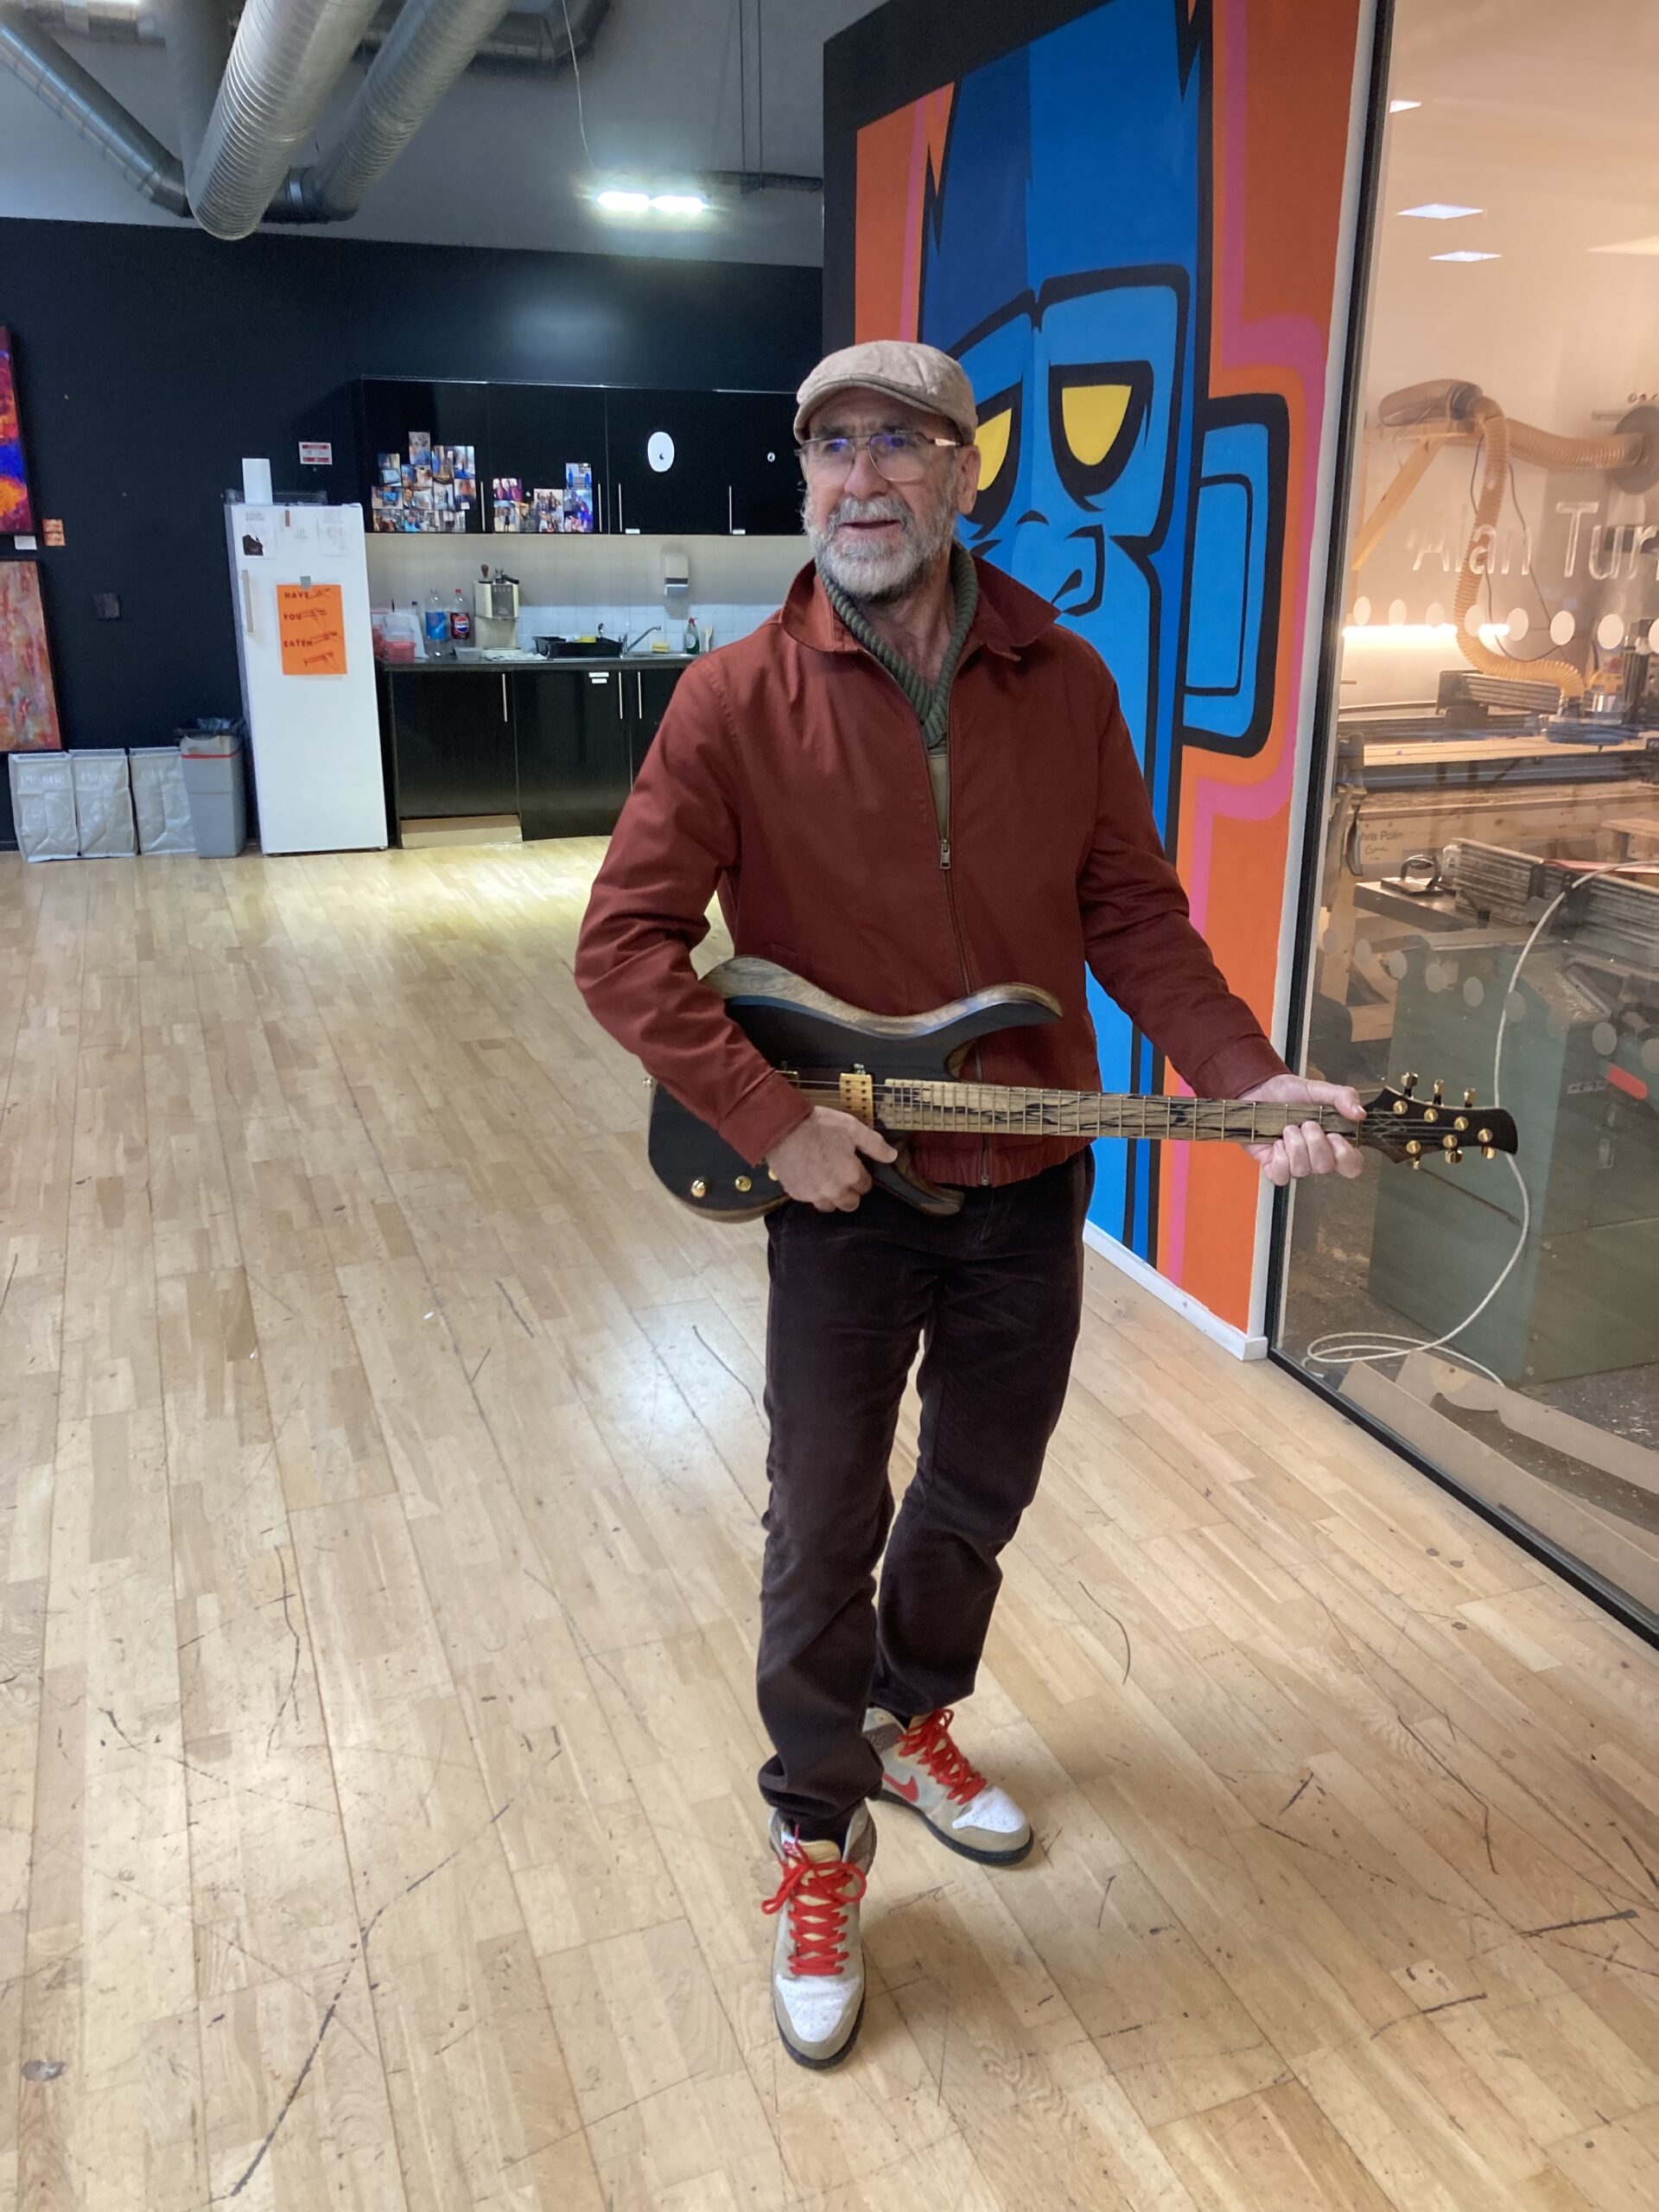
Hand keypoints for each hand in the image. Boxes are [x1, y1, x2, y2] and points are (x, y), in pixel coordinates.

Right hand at [767, 1106, 897, 1212]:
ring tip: (826, 1178)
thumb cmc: (819, 1124)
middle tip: (842, 1174)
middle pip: (850, 1204)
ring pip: (830, 1206)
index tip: (855, 1165)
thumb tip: (892, 1156)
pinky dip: (812, 1192)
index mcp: (851, 1175)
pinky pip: (810, 1200)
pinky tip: (810, 1176)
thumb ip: (874, 1144)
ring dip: (832, 1196)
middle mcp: (834, 1191)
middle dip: (850, 1192)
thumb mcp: (851, 1127)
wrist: (781, 1126)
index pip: (865, 1188)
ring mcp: (814, 1195)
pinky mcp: (796, 1194)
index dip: (862, 1176)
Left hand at [1238, 1072, 1365, 1186]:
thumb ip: (1343, 1097)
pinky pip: (1281, 1177)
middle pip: (1325, 1167)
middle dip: (1315, 1143)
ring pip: (1302, 1171)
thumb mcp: (1319, 1089)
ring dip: (1295, 1146)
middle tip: (1307, 1124)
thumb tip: (1360, 1114)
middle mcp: (1316, 1156)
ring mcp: (1295, 1163)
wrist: (1259, 1090)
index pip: (1352, 1165)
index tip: (1334, 1135)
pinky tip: (1276, 1143)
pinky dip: (1280, 1159)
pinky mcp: (1273, 1166)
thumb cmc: (1290, 1093)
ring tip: (1288, 1128)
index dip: (1345, 1156)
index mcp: (1333, 1141)